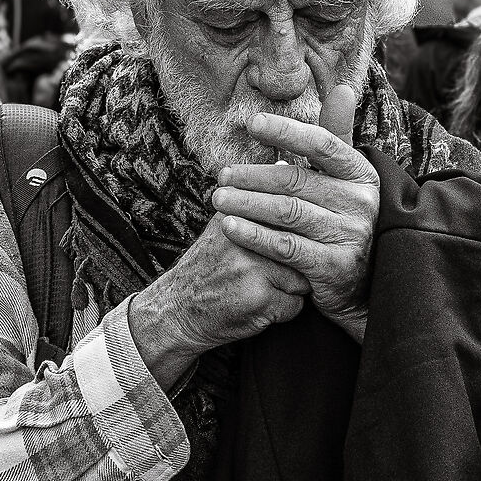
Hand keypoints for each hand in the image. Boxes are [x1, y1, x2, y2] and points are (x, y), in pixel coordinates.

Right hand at [129, 215, 309, 390]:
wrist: (177, 311)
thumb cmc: (206, 269)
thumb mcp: (223, 226)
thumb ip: (254, 205)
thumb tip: (285, 169)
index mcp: (240, 213)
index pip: (290, 217)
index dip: (294, 237)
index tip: (279, 251)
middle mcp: (247, 236)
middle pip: (301, 248)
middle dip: (294, 264)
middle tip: (268, 273)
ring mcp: (255, 268)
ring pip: (302, 279)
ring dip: (288, 290)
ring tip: (258, 290)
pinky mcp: (261, 298)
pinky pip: (295, 305)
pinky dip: (281, 312)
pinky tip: (256, 308)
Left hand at [210, 84, 378, 341]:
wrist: (362, 284)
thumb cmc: (342, 220)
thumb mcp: (345, 178)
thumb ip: (337, 134)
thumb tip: (340, 87)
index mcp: (362, 174)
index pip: (323, 144)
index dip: (287, 131)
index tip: (253, 125)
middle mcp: (361, 202)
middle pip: (295, 180)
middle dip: (252, 176)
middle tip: (220, 177)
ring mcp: (350, 235)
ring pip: (286, 212)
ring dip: (245, 203)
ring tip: (218, 200)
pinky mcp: (335, 267)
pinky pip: (284, 246)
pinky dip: (253, 235)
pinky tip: (230, 227)